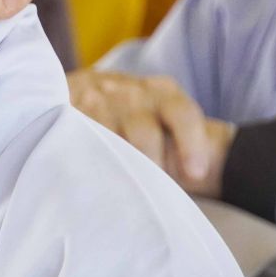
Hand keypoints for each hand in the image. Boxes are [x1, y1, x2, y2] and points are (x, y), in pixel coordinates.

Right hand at [68, 69, 234, 196]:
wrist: (79, 85)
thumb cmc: (131, 111)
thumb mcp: (159, 109)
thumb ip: (179, 134)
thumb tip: (205, 177)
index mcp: (162, 91)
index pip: (183, 113)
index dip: (191, 144)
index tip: (196, 174)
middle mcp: (131, 93)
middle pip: (145, 131)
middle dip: (151, 164)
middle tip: (154, 191)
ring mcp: (98, 102)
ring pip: (112, 139)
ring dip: (120, 167)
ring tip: (125, 190)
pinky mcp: (70, 113)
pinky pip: (82, 140)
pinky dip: (92, 161)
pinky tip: (97, 177)